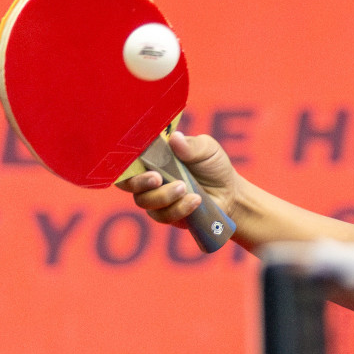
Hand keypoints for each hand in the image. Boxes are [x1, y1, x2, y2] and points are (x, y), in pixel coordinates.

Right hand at [116, 132, 240, 228]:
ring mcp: (155, 197)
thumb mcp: (207, 149)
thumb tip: (175, 138)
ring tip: (185, 187)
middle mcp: (148, 177)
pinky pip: (162, 215)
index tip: (137, 158)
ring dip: (164, 195)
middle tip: (158, 178)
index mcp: (154, 156)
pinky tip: (195, 200)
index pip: (129, 158)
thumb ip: (191, 145)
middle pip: (127, 183)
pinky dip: (179, 208)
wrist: (229, 192)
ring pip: (144, 201)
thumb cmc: (213, 166)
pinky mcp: (165, 214)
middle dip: (139, 182)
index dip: (125, 160)